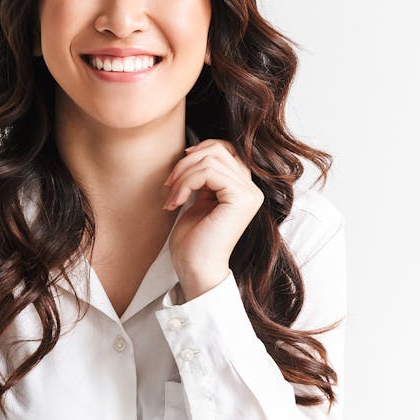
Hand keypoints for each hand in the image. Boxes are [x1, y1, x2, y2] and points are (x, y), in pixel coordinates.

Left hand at [163, 138, 264, 299]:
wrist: (195, 270)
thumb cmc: (193, 241)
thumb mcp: (198, 199)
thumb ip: (204, 176)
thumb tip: (195, 150)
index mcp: (242, 187)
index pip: (224, 149)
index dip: (197, 152)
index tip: (176, 173)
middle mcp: (251, 188)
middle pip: (217, 149)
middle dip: (185, 163)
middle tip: (168, 186)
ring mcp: (249, 193)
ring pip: (210, 159)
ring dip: (182, 175)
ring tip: (171, 197)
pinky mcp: (241, 198)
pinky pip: (208, 172)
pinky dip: (185, 183)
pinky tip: (176, 202)